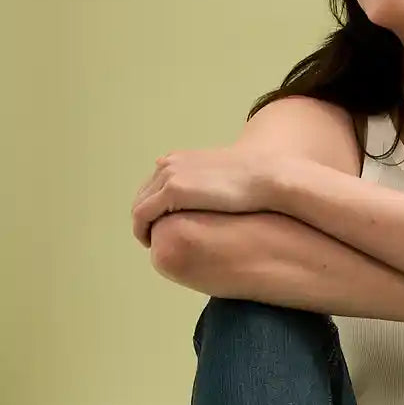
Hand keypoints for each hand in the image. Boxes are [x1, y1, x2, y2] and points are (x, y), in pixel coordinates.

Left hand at [130, 145, 272, 248]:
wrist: (263, 176)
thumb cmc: (251, 183)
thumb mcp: (223, 180)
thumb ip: (208, 187)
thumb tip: (209, 204)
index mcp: (178, 160)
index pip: (153, 186)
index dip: (152, 207)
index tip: (159, 225)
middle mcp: (168, 165)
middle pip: (142, 196)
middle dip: (144, 218)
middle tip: (152, 238)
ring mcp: (168, 177)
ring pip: (139, 206)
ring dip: (141, 226)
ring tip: (152, 243)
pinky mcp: (172, 191)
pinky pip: (143, 214)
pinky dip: (142, 229)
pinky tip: (151, 243)